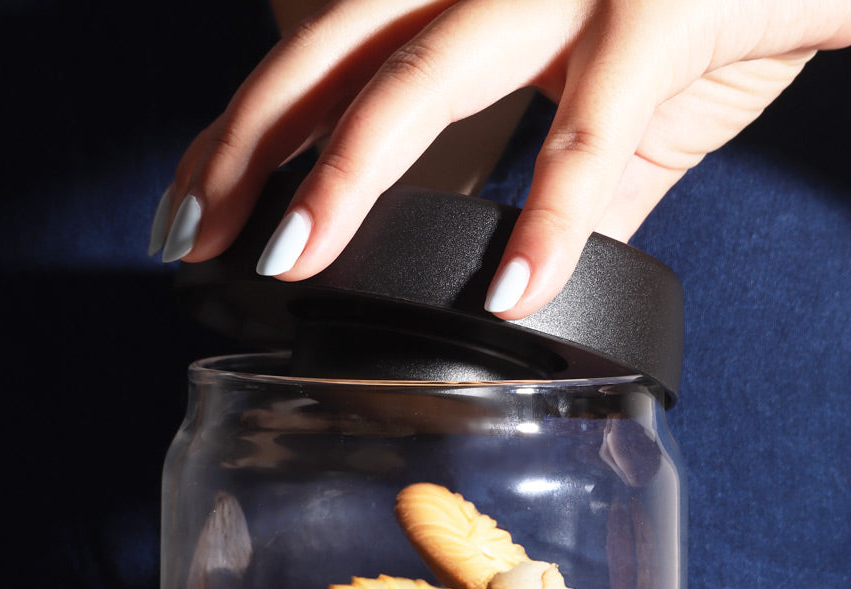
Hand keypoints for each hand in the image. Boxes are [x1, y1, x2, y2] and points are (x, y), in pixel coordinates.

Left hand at [151, 0, 850, 317]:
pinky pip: (589, 133)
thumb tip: (540, 279)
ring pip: (423, 73)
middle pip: (334, 53)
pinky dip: (548, 220)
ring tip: (292, 263)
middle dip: (251, 149)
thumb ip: (571, 180)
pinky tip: (512, 295)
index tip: (192, 215)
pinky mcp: (661, 12)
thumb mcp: (617, 88)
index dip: (245, 133)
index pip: (324, 56)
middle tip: (195, 241)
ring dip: (348, 173)